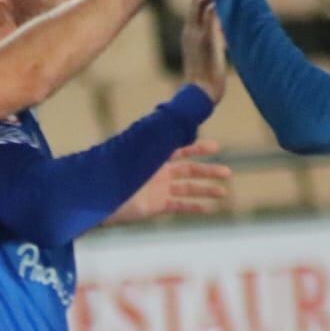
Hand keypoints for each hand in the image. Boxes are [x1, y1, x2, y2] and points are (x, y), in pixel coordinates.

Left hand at [111, 140, 229, 221]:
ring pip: (188, 189)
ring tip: (223, 192)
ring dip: (206, 190)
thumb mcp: (137, 153)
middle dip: (209, 172)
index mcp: (154, 156)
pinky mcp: (156, 205)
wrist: (101, 196)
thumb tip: (175, 122)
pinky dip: (194, 207)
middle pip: (189, 170)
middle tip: (228, 173)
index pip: (181, 149)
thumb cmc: (116, 170)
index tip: (217, 148)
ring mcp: (158, 189)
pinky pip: (179, 206)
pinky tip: (210, 208)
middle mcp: (159, 171)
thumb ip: (156, 141)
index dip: (199, 148)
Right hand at [181, 0, 227, 105]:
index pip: (193, 9)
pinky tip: (235, 9)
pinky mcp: (207, 36)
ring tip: (235, 0)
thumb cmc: (204, 83)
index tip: (222, 0)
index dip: (206, 0)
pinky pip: (212, 11)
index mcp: (188, 36)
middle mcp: (189, 31)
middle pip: (196, 0)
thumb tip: (221, 46)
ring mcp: (196, 32)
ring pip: (202, 1)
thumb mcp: (205, 61)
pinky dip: (222, 5)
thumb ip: (210, 49)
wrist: (198, 94)